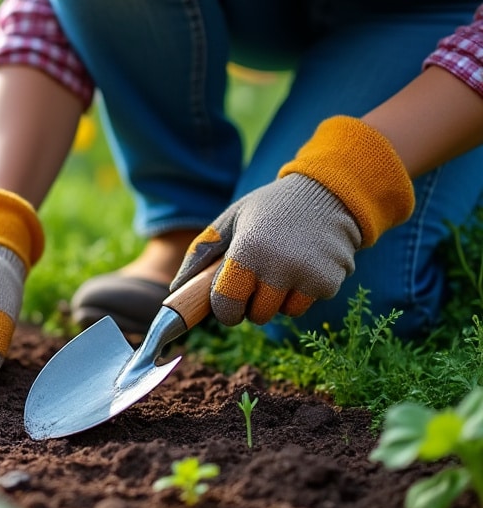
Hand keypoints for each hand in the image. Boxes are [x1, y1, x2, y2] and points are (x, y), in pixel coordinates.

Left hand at [171, 116, 414, 325]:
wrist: (329, 193)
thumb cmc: (270, 208)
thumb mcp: (230, 220)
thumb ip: (200, 254)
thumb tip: (176, 289)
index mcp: (248, 249)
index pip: (226, 305)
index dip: (224, 308)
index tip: (227, 302)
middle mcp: (279, 265)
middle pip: (256, 315)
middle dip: (251, 303)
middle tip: (257, 277)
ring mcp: (309, 275)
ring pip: (283, 313)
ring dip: (279, 300)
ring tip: (282, 266)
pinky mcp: (331, 281)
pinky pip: (306, 305)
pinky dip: (302, 293)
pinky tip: (304, 264)